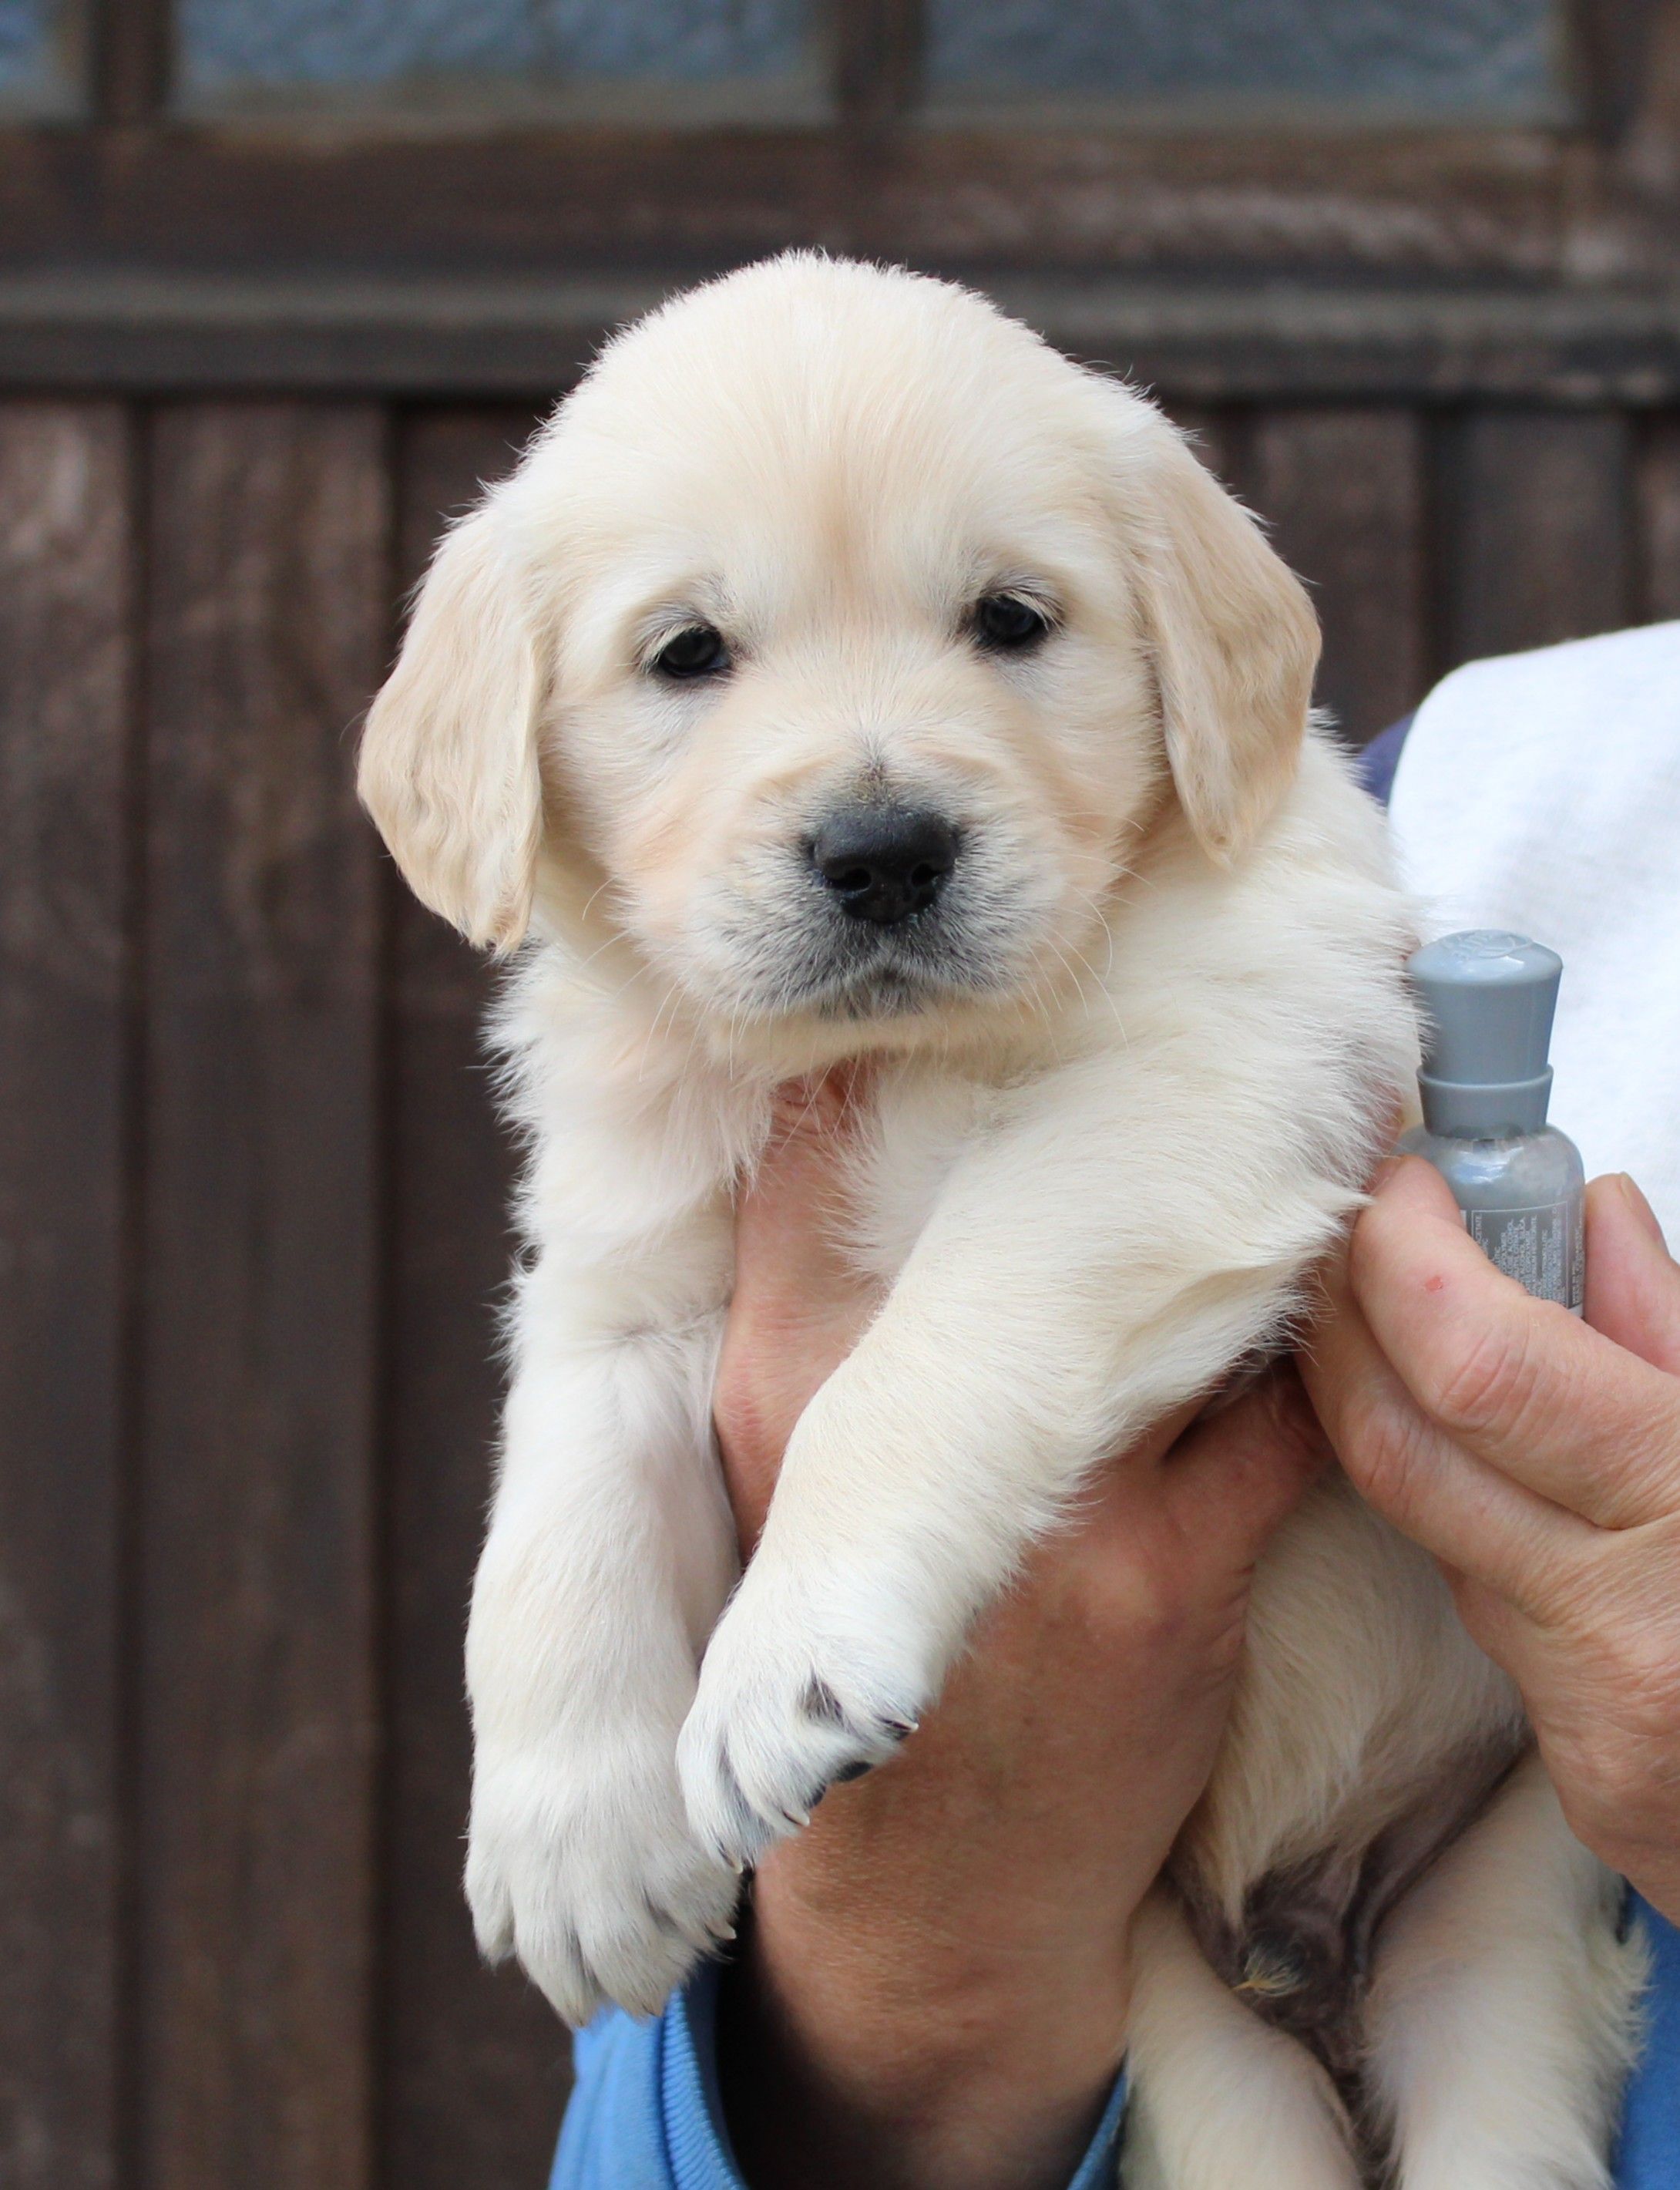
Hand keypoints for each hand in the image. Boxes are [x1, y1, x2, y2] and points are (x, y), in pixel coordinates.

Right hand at [710, 1073, 1324, 2189]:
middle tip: (1169, 1031)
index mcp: (785, 1380)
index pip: (829, 1148)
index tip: (997, 996)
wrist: (917, 1888)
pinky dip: (1312, 1344)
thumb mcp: (790, 1475)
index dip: (916, 1050)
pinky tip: (1320, 1291)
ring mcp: (1041, 1498)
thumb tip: (877, 1135)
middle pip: (1020, 1188)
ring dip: (1240, 1201)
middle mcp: (897, 1418)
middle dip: (1101, 1100)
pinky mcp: (1163, 1568)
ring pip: (1172, 1279)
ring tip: (1279, 1121)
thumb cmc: (844, 1655)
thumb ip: (823, 1314)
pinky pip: (1272, 1406)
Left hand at [1304, 1157, 1679, 1924]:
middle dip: (1346, 1318)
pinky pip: (1487, 1609)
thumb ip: (1679, 1333)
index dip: (1404, 1256)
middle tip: (1357, 1231)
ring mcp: (1599, 1713)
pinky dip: (1476, 1517)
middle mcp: (1631, 1622)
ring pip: (1429, 1527)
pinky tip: (1510, 1470)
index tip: (1402, 1185)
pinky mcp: (1588, 1777)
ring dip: (1394, 1408)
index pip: (1477, 1366)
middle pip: (1397, 1443)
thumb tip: (1595, 1216)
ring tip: (1414, 1320)